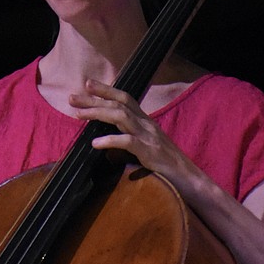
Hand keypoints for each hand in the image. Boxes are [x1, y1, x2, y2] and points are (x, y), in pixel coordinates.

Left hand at [68, 79, 192, 183]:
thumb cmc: (166, 166)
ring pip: (121, 116)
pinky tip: (95, 143)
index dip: (106, 89)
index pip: (125, 98)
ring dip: (98, 113)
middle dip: (94, 99)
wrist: (190, 180)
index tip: (87, 84)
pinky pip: (128, 142)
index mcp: (145, 121)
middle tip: (72, 98)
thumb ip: (129, 140)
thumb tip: (103, 143)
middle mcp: (147, 124)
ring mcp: (149, 136)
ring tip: (78, 115)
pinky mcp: (150, 152)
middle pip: (119, 103)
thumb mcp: (146, 147)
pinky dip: (110, 140)